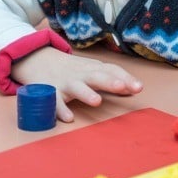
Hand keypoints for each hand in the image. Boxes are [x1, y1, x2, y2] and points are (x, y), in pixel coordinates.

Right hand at [11, 46, 142, 121]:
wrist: (39, 60)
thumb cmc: (74, 69)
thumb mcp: (93, 70)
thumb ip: (113, 79)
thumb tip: (135, 88)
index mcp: (93, 69)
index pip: (111, 70)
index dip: (125, 78)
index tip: (138, 88)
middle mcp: (81, 75)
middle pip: (96, 76)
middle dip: (109, 82)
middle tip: (122, 87)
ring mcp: (65, 83)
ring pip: (76, 87)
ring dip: (86, 93)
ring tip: (97, 101)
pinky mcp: (51, 93)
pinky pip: (55, 102)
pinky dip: (61, 110)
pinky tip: (69, 118)